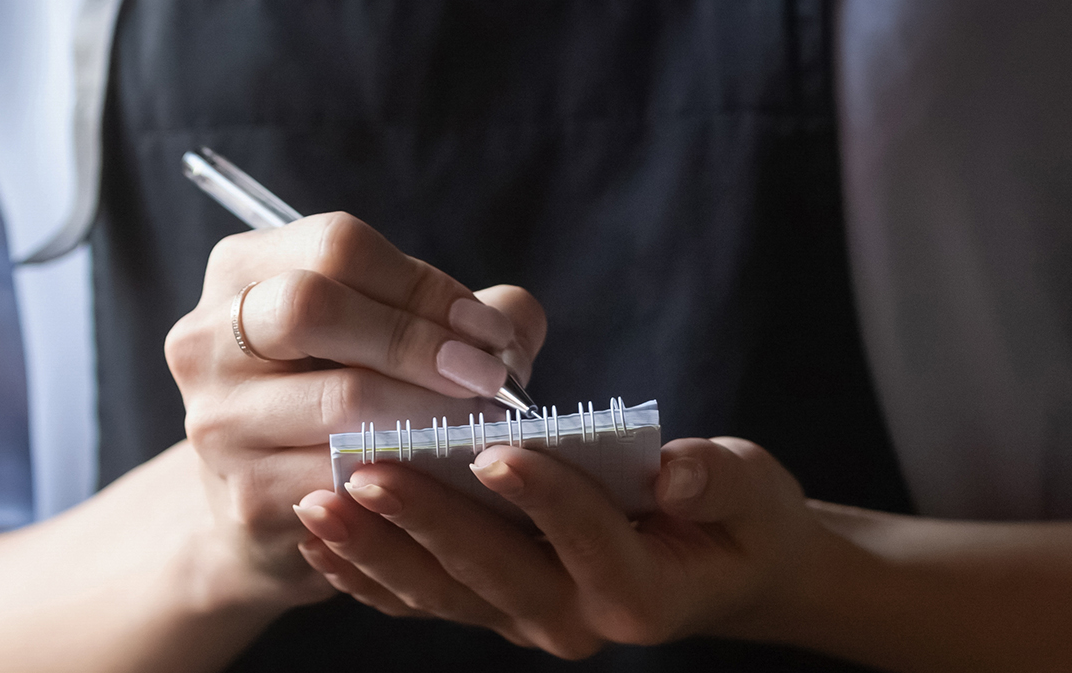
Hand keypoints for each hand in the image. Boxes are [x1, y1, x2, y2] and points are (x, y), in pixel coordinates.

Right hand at [168, 212, 548, 609]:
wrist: (268, 506)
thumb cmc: (345, 394)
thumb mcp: (389, 333)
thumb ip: (462, 313)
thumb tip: (511, 331)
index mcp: (243, 270)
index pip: (338, 247)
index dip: (425, 286)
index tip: (488, 332)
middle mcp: (207, 337)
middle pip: (312, 305)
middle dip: (419, 339)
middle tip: (488, 377)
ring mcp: (217, 419)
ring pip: (340, 398)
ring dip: (431, 410)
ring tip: (484, 424)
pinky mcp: (245, 494)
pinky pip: (345, 474)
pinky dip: (411, 472)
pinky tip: (446, 473)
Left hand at [289, 436, 848, 658]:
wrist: (721, 571)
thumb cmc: (737, 519)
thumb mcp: (751, 491)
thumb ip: (716, 480)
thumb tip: (674, 467)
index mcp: (641, 591)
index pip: (585, 537)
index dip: (543, 497)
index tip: (493, 450)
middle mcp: (578, 620)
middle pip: (491, 570)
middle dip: (425, 520)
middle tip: (367, 470)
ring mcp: (528, 621)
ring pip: (441, 591)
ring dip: (376, 548)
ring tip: (322, 500)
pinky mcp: (495, 611)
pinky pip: (420, 600)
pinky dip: (366, 572)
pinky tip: (320, 535)